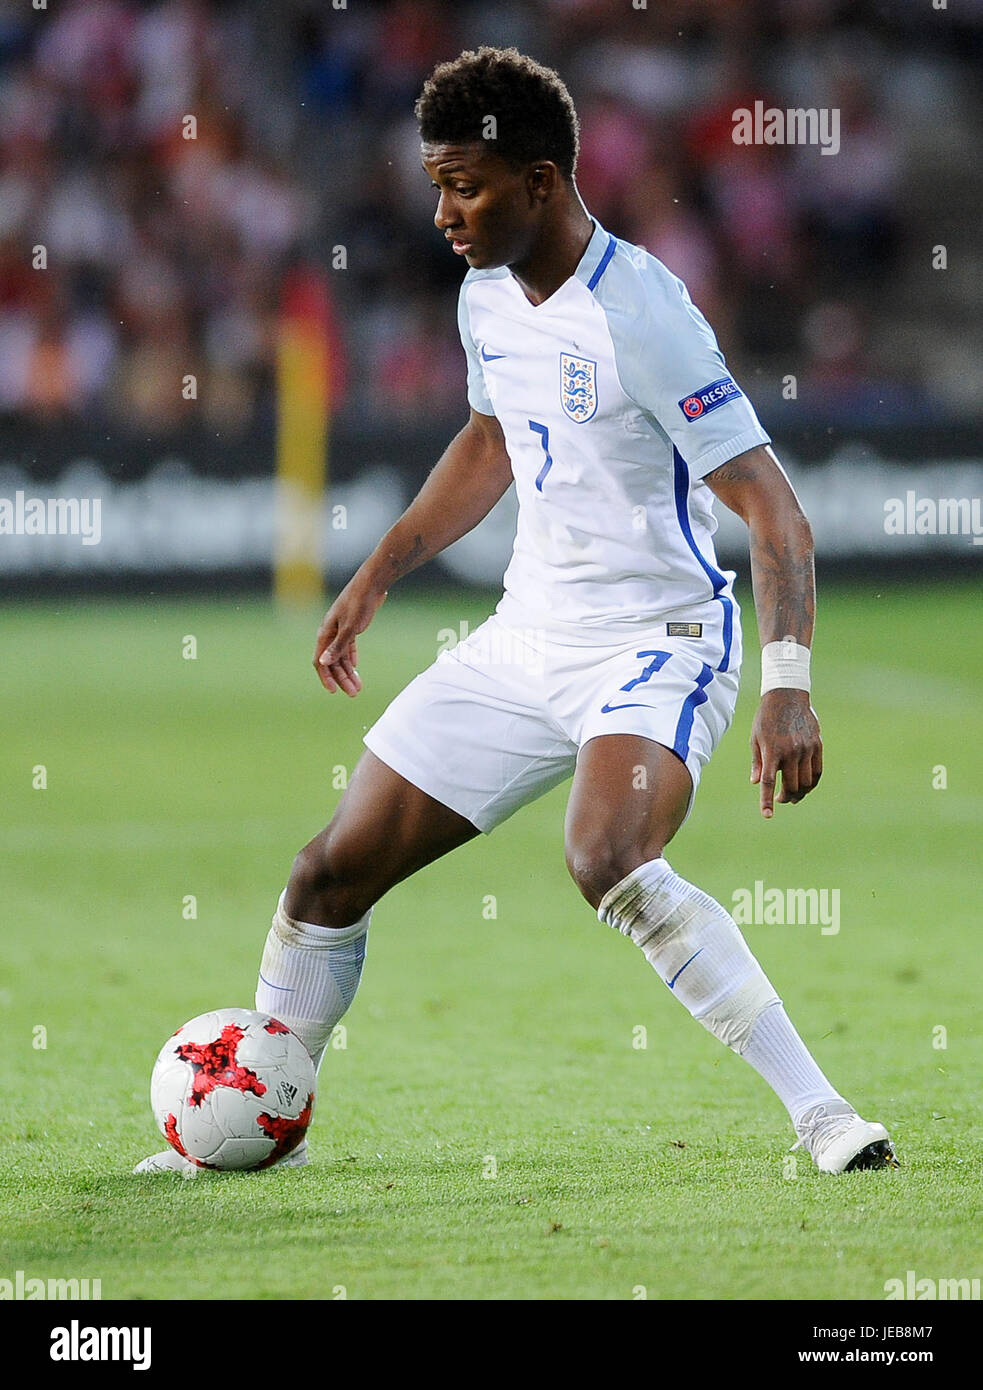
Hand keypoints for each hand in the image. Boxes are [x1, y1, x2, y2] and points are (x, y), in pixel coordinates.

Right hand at [312, 578, 386, 694]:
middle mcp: (330, 633)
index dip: (326, 677)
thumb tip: (323, 663)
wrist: (372, 584)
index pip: (320, 661)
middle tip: (354, 693)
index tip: (334, 691)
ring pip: (341, 656)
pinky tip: (357, 669)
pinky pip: (348, 647)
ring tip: (358, 687)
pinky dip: (352, 659)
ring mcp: (340, 630)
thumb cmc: (359, 603)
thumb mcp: (350, 627)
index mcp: (325, 633)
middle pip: (332, 662)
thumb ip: (338, 646)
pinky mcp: (351, 627)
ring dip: (349, 672)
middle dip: (342, 679)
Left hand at [750, 690, 822, 817]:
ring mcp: (806, 749)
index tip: (767, 815)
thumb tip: (756, 783)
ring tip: (793, 795)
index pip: (769, 782)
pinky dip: (812, 783)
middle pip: (791, 786)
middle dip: (785, 797)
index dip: (767, 801)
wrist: (787, 696)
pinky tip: (805, 786)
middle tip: (780, 799)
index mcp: (772, 750)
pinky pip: (817, 772)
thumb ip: (757, 762)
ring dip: (799, 793)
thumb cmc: (766, 718)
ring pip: (806, 782)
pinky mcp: (817, 745)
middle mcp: (791, 751)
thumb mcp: (755, 738)